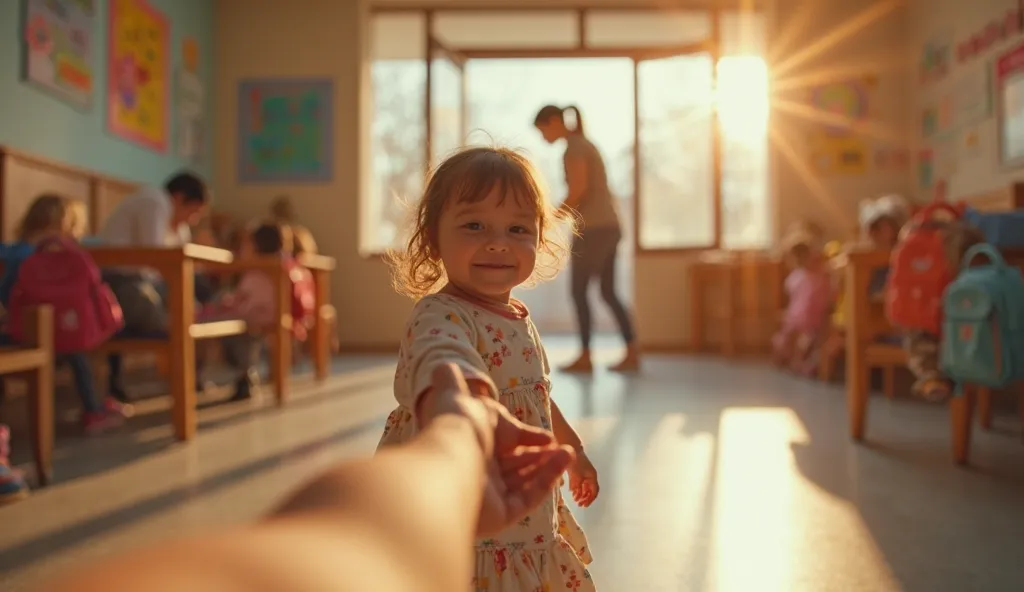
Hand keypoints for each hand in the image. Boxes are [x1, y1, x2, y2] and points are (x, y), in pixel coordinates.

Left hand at [421, 364, 574, 535]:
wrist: (450, 460)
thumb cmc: (456, 426)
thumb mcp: (454, 393)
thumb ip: (452, 381)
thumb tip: (445, 366)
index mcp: (470, 448)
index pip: (502, 447)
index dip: (525, 440)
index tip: (547, 436)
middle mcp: (477, 472)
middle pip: (515, 466)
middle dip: (540, 456)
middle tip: (562, 447)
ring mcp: (488, 497)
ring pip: (525, 482)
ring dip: (549, 466)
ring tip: (568, 453)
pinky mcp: (500, 515)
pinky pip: (528, 498)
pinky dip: (546, 480)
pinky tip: (562, 462)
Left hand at [568, 449, 598, 507]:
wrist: (571, 448)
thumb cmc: (576, 461)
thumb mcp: (577, 475)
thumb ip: (576, 485)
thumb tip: (574, 492)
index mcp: (592, 476)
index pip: (594, 491)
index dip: (590, 499)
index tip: (584, 505)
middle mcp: (590, 475)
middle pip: (590, 490)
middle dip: (585, 498)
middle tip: (579, 504)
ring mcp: (585, 473)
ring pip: (585, 487)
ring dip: (581, 494)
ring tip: (575, 499)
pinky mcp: (579, 471)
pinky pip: (580, 482)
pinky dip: (577, 488)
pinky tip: (572, 492)